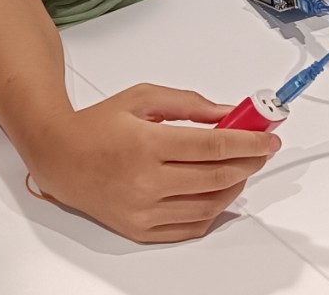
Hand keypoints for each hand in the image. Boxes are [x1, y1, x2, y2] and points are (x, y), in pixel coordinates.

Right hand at [27, 84, 279, 242]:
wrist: (59, 157)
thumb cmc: (98, 126)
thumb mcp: (144, 98)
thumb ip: (190, 104)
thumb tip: (227, 112)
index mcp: (147, 145)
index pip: (213, 147)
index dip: (249, 142)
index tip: (268, 137)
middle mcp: (146, 182)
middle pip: (216, 177)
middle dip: (249, 161)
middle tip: (262, 149)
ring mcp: (143, 211)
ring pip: (208, 206)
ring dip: (235, 186)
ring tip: (243, 168)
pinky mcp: (140, 230)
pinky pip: (190, 228)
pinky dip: (213, 212)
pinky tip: (220, 193)